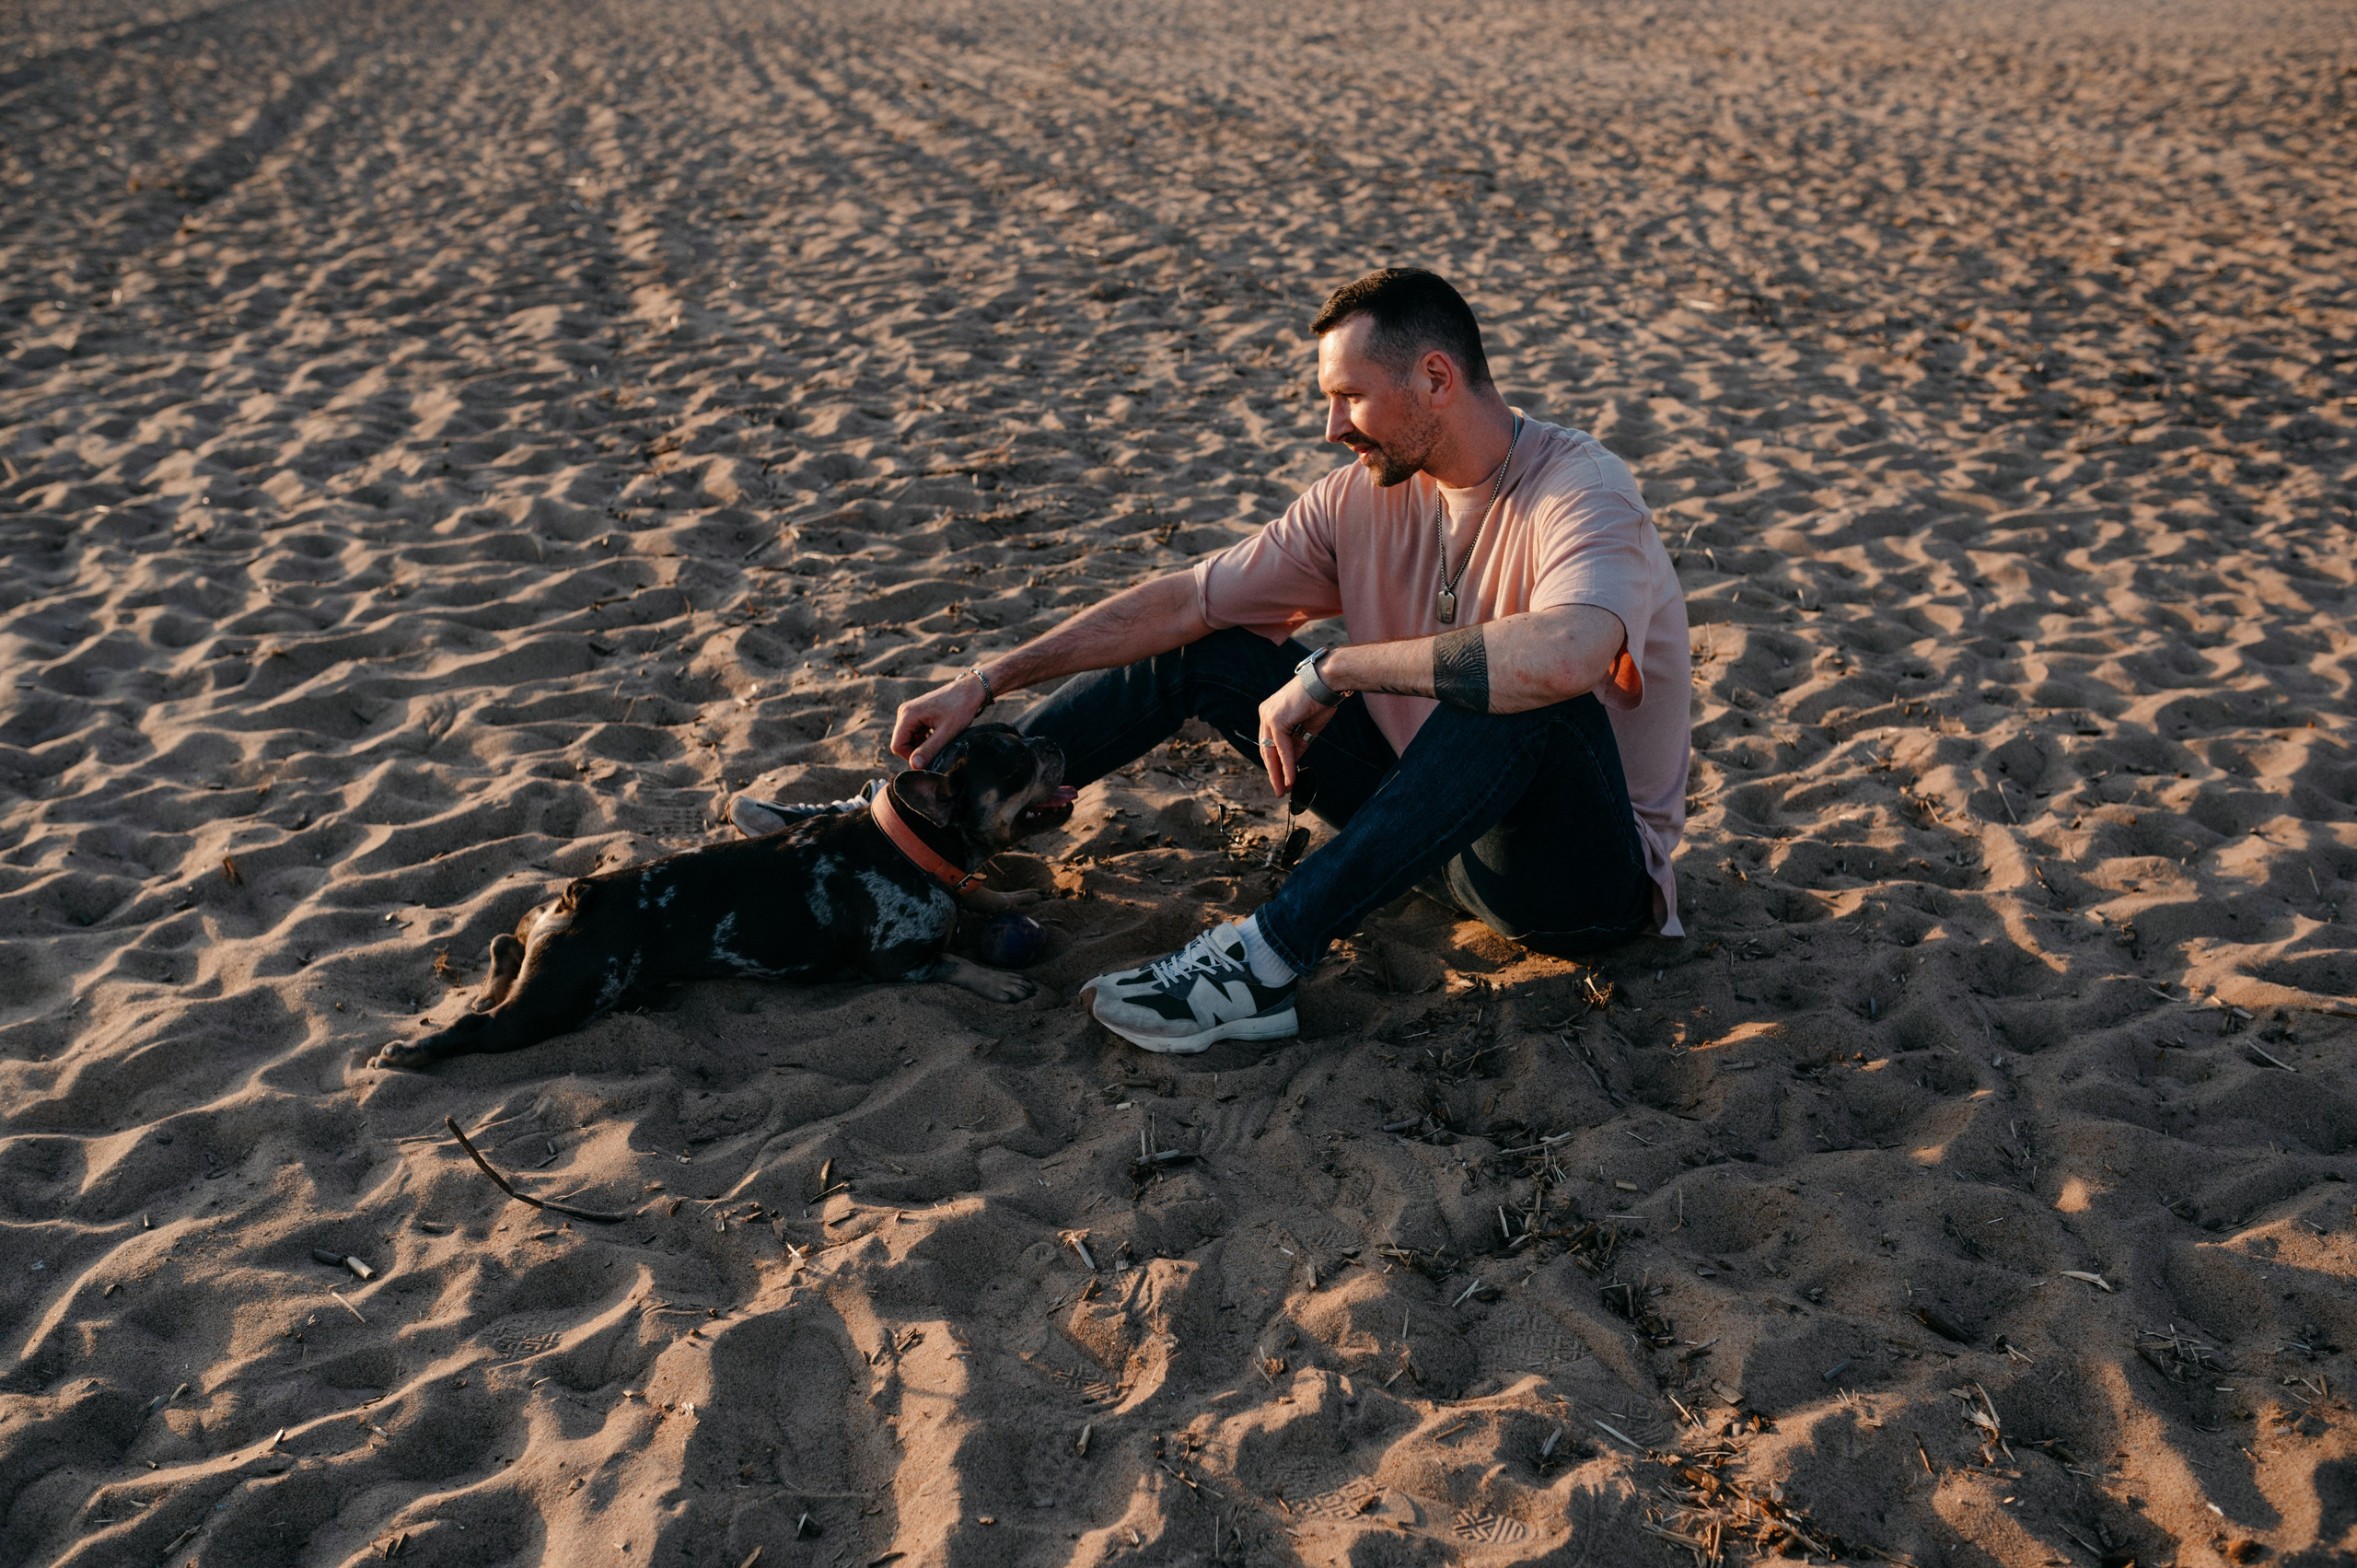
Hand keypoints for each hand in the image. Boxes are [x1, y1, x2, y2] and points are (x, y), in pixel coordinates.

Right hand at [892, 675, 985, 768]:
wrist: (970, 690)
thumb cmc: (961, 708)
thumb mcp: (946, 732)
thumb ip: (929, 749)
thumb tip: (914, 765)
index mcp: (908, 715)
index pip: (897, 746)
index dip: (911, 757)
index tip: (929, 759)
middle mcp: (904, 711)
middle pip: (901, 742)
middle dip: (917, 751)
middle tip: (937, 750)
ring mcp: (909, 711)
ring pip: (907, 738)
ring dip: (921, 745)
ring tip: (940, 741)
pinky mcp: (915, 713)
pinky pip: (913, 733)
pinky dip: (923, 739)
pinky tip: (938, 736)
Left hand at [1254, 679, 1339, 796]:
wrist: (1328, 682)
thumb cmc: (1321, 699)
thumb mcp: (1307, 728)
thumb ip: (1297, 744)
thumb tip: (1292, 763)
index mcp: (1271, 713)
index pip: (1269, 744)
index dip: (1275, 764)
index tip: (1281, 780)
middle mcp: (1266, 713)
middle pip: (1266, 749)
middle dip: (1274, 772)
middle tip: (1280, 790)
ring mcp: (1268, 715)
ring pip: (1270, 751)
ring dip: (1278, 773)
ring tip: (1284, 789)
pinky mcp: (1276, 718)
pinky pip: (1281, 748)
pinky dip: (1287, 764)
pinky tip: (1290, 778)